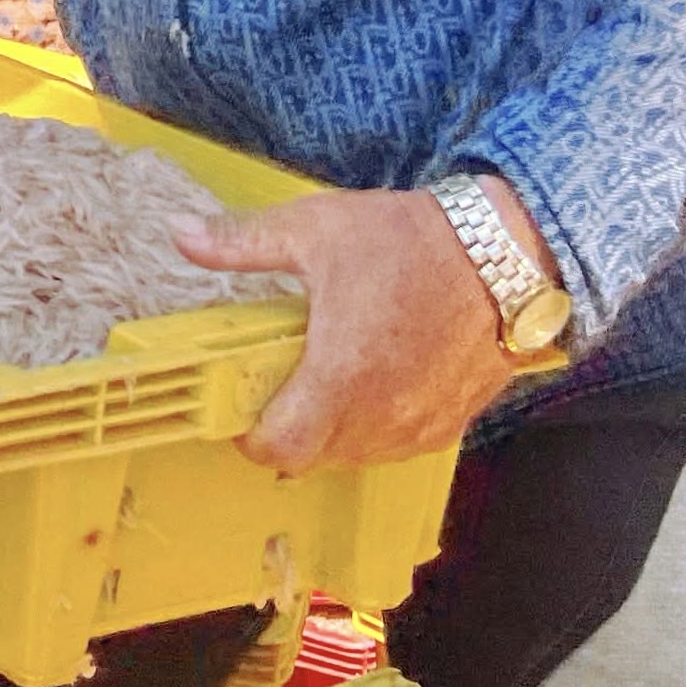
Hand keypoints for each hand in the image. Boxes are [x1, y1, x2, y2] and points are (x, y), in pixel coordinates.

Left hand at [171, 182, 537, 472]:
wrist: (507, 252)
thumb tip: (179, 233)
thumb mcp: (315, 229)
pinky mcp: (452, 423)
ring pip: (356, 457)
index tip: (240, 409)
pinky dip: (375, 428)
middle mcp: (382, 414)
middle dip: (288, 431)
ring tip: (326, 379)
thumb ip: (242, 242)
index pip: (280, 447)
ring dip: (332, 432)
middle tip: (279, 386)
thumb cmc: (408, 239)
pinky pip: (397, 446)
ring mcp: (421, 424)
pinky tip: (372, 382)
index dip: (251, 438)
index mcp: (341, 375)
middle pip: (314, 457)